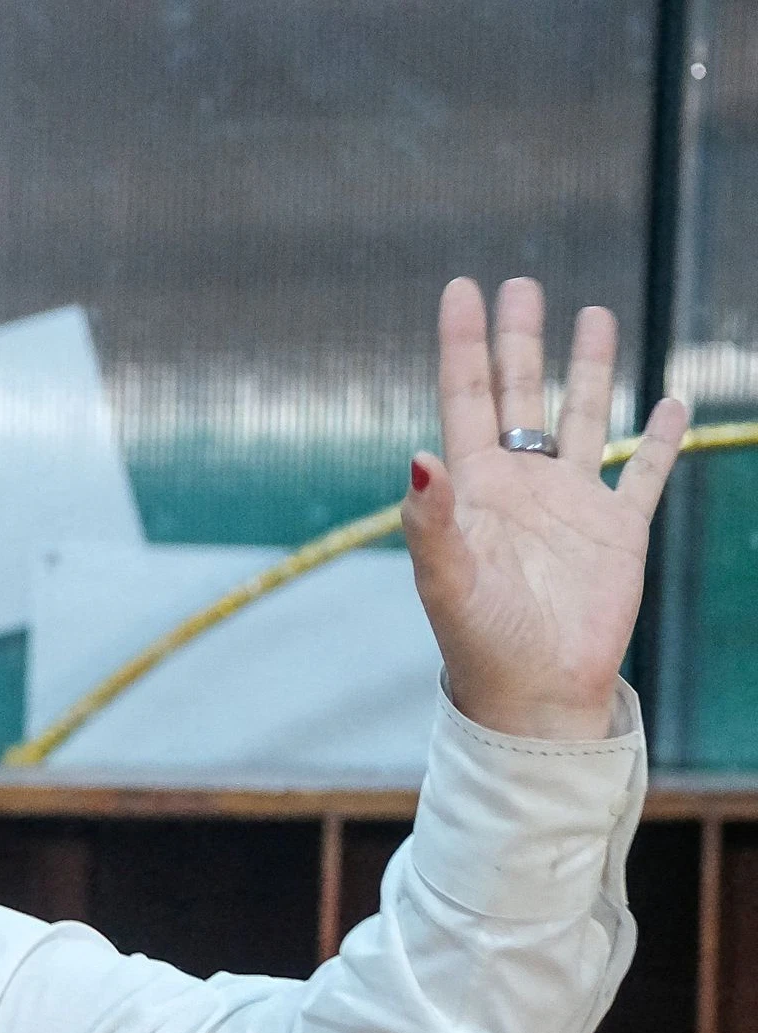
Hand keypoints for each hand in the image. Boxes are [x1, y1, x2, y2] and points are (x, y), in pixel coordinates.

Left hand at [408, 276, 691, 741]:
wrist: (537, 695)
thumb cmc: (481, 645)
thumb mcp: (447, 581)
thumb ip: (429, 522)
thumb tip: (416, 457)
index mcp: (474, 490)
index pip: (466, 398)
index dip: (464, 344)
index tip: (462, 289)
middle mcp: (521, 485)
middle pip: (519, 394)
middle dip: (520, 340)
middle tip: (521, 284)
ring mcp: (571, 503)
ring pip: (580, 417)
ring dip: (587, 368)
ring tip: (593, 313)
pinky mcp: (617, 530)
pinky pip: (643, 472)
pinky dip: (657, 437)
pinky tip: (669, 401)